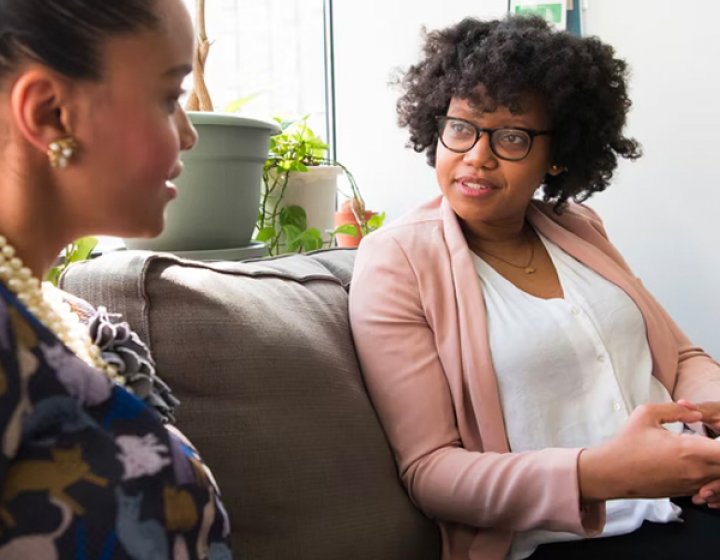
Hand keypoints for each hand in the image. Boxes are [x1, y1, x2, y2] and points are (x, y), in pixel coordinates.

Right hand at [579, 402, 719, 501]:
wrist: (611, 474)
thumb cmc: (626, 444)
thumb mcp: (645, 414)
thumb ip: (675, 409)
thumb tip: (695, 413)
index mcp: (690, 449)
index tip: (716, 432)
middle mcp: (697, 470)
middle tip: (710, 440)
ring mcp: (693, 484)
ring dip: (716, 463)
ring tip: (705, 451)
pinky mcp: (687, 493)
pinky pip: (711, 486)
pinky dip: (711, 476)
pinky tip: (696, 463)